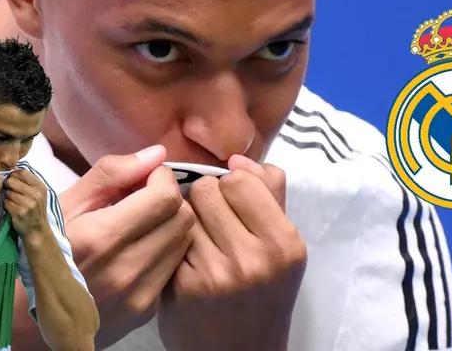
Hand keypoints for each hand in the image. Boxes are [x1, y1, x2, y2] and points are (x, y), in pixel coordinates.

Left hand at [4, 170, 50, 237]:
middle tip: (10, 191)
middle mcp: (35, 194)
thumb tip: (11, 171)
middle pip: (12, 181)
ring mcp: (27, 203)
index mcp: (40, 187)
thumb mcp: (38, 194)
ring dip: (7, 196)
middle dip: (8, 185)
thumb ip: (28, 182)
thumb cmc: (36, 210)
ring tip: (13, 201)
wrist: (37, 230)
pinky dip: (6, 205)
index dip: (13, 174)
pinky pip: (6, 202)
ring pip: (7, 192)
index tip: (11, 179)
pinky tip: (12, 209)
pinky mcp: (19, 212)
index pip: (22, 172)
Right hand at [57, 146, 194, 347]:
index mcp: (100, 238)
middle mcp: (125, 270)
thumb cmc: (38, 251)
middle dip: (168, 197)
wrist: (24, 318)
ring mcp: (138, 295)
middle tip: (143, 196)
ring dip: (169, 224)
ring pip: (183, 243)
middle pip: (182, 218)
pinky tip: (137, 249)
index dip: (160, 177)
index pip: (165, 197)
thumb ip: (110, 175)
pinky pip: (173, 269)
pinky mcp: (146, 312)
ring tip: (140, 222)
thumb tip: (156, 153)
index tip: (144, 176)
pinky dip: (163, 251)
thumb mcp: (62, 205)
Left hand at [158, 155, 305, 350]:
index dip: (231, 186)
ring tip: (201, 240)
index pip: (240, 180)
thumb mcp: (282, 244)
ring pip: (181, 211)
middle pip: (205, 190)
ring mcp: (214, 274)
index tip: (234, 204)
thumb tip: (237, 158)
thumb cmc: (264, 293)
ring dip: (186, 218)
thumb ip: (269, 193)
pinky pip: (168, 237)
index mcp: (283, 243)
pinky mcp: (181, 287)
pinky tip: (186, 260)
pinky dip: (173, 243)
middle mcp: (251, 259)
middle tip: (214, 224)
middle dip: (205, 200)